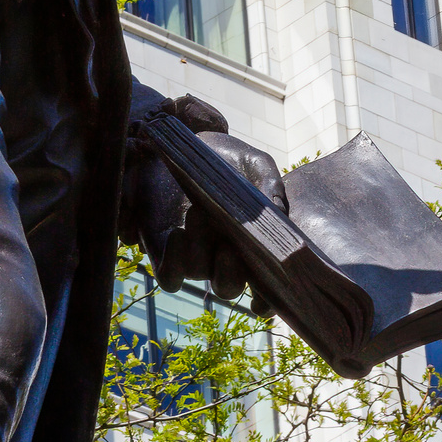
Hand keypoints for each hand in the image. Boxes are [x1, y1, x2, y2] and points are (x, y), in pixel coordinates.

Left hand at [120, 96, 289, 308]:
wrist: (186, 140)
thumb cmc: (228, 157)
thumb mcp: (255, 163)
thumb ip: (271, 185)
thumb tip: (279, 212)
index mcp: (251, 244)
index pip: (263, 287)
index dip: (266, 300)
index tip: (265, 298)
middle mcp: (222, 256)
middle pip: (228, 287)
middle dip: (231, 274)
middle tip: (230, 247)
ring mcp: (192, 254)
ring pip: (198, 274)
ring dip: (200, 252)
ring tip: (199, 212)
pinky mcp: (162, 247)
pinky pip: (168, 275)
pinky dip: (174, 262)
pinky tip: (178, 234)